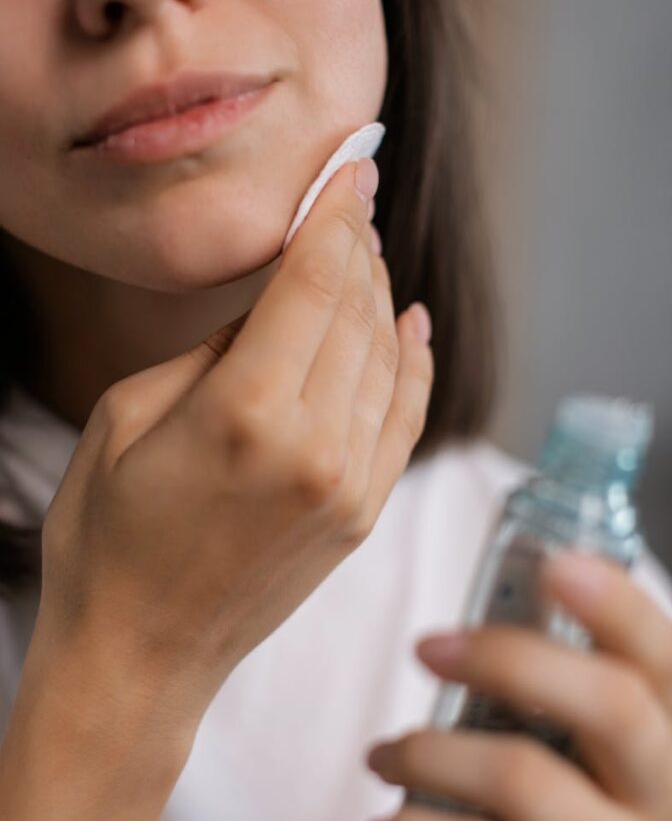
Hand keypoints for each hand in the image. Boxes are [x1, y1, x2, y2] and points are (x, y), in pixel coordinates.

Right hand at [29, 156, 434, 753]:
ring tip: (366, 252)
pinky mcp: (361, 516)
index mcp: (247, 412)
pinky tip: (410, 324)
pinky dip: (414, 366)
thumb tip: (271, 308)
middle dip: (357, 242)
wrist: (142, 655)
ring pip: (388, 359)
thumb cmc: (107, 538)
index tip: (351, 165)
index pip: (313, 281)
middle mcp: (316, 446)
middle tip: (355, 195)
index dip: (336, 213)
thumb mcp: (127, 418)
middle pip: (357, 310)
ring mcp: (350, 486)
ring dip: (380, 295)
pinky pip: (405, 419)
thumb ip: (211, 353)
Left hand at [363, 551, 671, 820]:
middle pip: (611, 704)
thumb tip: (510, 566)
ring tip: (383, 756)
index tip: (552, 562)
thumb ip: (538, 668)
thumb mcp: (539, 731)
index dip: (618, 604)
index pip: (663, 655)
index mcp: (665, 734)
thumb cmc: (514, 809)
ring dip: (427, 751)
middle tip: (425, 647)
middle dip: (507, 658)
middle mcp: (664, 800)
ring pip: (523, 776)